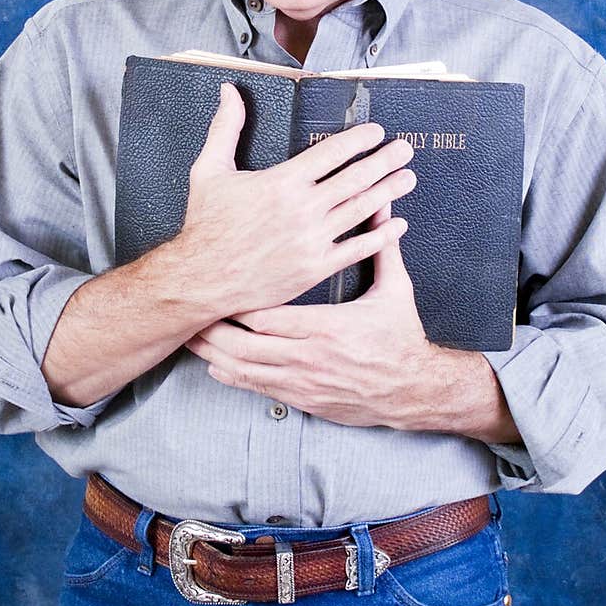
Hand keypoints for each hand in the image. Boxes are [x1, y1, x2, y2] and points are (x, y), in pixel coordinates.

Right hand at [172, 83, 416, 319]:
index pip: (332, 153)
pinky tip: (397, 224)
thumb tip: (229, 91)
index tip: (377, 131)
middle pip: (355, 178)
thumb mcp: (209, 171)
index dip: (359, 140)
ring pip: (361, 210)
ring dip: (389, 191)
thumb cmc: (205, 225)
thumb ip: (225, 128)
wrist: (201, 280)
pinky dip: (381, 236)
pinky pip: (357, 249)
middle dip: (385, 161)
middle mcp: (302, 210)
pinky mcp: (315, 268)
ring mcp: (312, 240)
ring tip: (408, 178)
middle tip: (405, 149)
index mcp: (281, 182)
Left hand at [185, 206, 519, 440]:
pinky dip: (233, 377)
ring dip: (215, 356)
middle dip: (214, 331)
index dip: (237, 305)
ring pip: (245, 372)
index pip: (267, 317)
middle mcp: (308, 358)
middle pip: (244, 347)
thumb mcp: (396, 289)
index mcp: (326, 327)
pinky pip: (258, 390)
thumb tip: (382, 206)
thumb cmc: (402, 337)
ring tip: (192, 338)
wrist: (414, 390)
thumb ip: (382, 247)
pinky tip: (216, 366)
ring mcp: (303, 382)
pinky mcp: (303, 399)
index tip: (217, 287)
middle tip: (191, 313)